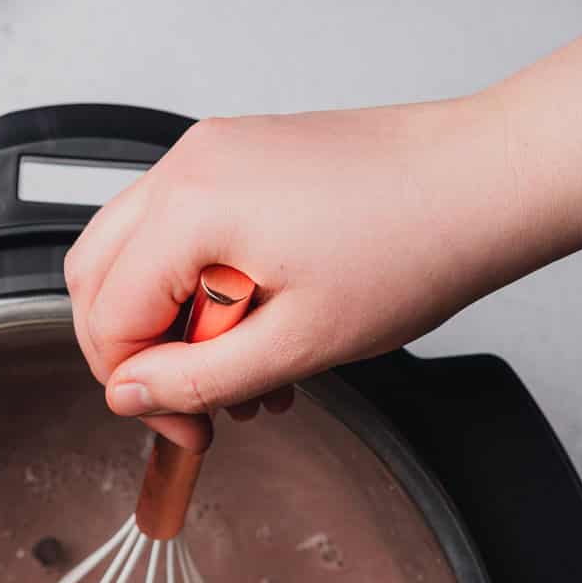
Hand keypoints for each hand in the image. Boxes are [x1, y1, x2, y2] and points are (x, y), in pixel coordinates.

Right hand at [63, 98, 519, 448]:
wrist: (484, 181)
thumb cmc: (413, 247)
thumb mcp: (295, 345)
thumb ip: (196, 380)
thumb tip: (130, 398)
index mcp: (191, 207)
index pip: (106, 316)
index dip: (137, 389)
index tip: (188, 428)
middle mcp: (188, 166)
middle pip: (96, 277)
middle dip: (133, 355)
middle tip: (191, 406)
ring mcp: (212, 154)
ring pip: (135, 255)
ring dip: (169, 327)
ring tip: (239, 377)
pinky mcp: (240, 156)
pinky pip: (183, 230)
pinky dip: (198, 288)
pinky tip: (255, 331)